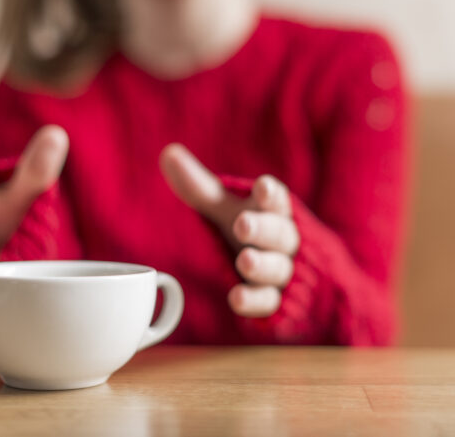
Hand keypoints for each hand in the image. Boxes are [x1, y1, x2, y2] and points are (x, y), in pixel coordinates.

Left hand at [159, 144, 299, 317]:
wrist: (286, 272)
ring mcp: (280, 271)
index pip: (275, 199)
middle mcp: (281, 240)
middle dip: (262, 228)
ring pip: (277, 267)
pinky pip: (268, 301)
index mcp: (271, 211)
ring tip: (244, 261)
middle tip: (243, 224)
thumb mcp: (224, 209)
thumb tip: (168, 153)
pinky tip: (236, 298)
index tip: (262, 187)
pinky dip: (254, 300)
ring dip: (261, 264)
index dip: (270, 194)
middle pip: (279, 232)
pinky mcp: (274, 299)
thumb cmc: (248, 229)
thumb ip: (200, 187)